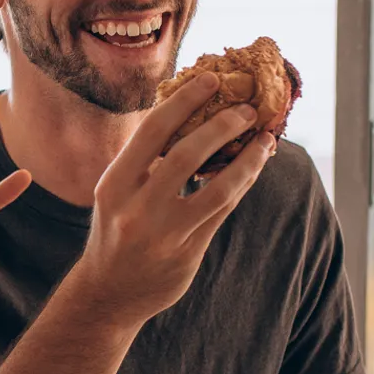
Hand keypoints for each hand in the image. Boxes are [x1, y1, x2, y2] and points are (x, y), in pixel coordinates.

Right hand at [63, 73, 274, 323]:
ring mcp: (164, 234)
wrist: (108, 293)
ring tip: (265, 139)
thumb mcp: (116, 192)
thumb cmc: (116, 230)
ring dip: (247, 160)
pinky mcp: (188, 253)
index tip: (211, 80)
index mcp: (114, 183)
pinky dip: (242, 185)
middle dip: (223, 126)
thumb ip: (144, 161)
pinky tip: (254, 167)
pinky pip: (223, 211)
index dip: (185, 101)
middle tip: (247, 110)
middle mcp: (137, 207)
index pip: (153, 131)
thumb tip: (186, 113)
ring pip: (218, 188)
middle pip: (188, 154)